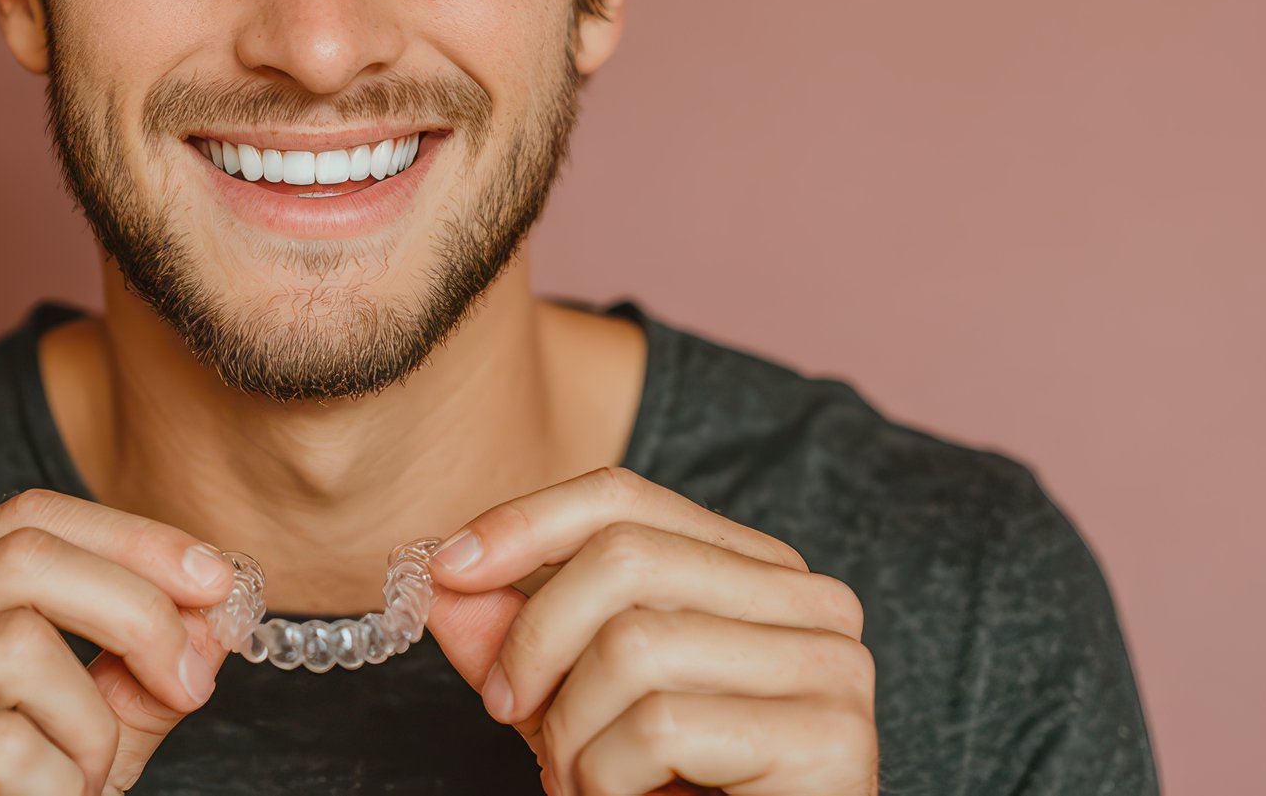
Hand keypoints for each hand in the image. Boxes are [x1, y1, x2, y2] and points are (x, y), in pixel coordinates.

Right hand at [0, 488, 236, 795]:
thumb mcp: (79, 739)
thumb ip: (136, 672)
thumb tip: (215, 604)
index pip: (23, 520)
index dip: (131, 539)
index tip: (218, 580)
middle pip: (23, 560)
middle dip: (135, 613)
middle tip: (190, 683)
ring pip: (17, 646)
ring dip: (90, 730)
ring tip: (81, 786)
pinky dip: (57, 787)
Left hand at [422, 467, 876, 795]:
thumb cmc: (672, 794)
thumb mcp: (575, 702)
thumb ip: (515, 639)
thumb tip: (436, 577)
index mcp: (756, 570)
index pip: (625, 499)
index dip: (525, 523)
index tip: (446, 569)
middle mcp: (810, 599)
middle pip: (624, 559)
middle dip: (537, 641)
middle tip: (510, 713)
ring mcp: (830, 665)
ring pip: (635, 645)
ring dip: (573, 731)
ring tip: (582, 781)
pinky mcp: (827, 738)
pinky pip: (662, 728)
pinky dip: (608, 777)